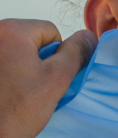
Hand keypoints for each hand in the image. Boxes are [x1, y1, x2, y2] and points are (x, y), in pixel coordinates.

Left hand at [0, 19, 96, 137]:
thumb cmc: (23, 107)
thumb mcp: (58, 77)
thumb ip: (77, 52)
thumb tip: (89, 35)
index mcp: (10, 30)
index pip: (50, 31)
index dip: (56, 56)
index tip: (44, 77)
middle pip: (30, 40)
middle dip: (37, 60)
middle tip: (31, 86)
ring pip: (15, 52)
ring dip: (22, 67)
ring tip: (16, 91)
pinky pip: (3, 63)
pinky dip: (7, 74)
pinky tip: (5, 93)